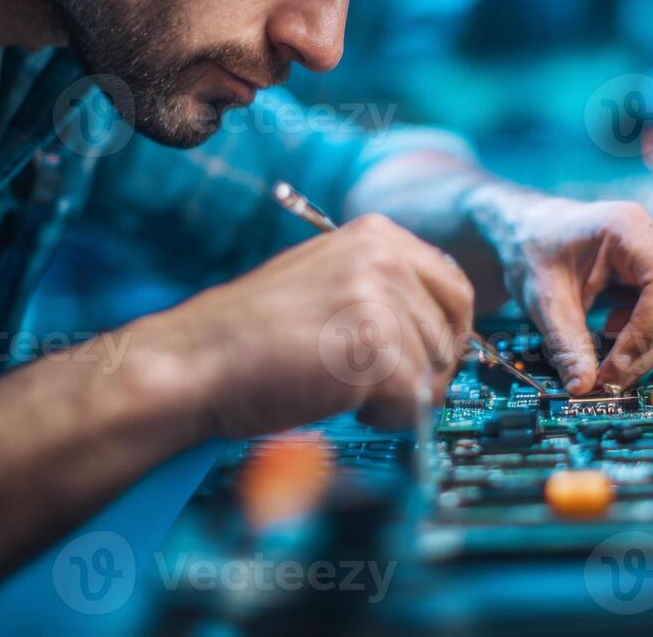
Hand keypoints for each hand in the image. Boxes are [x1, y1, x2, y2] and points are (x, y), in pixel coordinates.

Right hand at [133, 214, 473, 437]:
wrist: (198, 361)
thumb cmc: (251, 333)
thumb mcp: (325, 281)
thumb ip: (380, 289)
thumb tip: (440, 326)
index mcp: (376, 236)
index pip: (454, 287)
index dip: (447, 333)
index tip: (429, 359)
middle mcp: (384, 257)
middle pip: (452, 331)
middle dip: (427, 368)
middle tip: (383, 385)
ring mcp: (381, 300)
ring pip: (435, 370)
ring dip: (401, 395)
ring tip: (348, 391)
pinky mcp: (376, 350)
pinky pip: (416, 400)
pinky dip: (389, 416)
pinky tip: (348, 406)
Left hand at [467, 187, 652, 393]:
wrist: (528, 230)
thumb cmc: (533, 247)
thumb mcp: (543, 297)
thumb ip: (565, 342)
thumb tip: (584, 387)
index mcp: (629, 228)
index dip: (647, 332)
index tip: (614, 367)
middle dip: (643, 351)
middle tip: (604, 381)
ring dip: (641, 351)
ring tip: (601, 364)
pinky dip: (638, 342)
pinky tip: (607, 340)